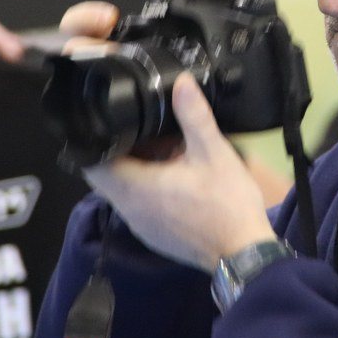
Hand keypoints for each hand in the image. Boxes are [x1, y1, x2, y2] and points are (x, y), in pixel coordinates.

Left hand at [60, 0, 276, 270]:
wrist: (244, 254)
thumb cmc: (227, 204)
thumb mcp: (214, 152)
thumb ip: (194, 116)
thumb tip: (182, 83)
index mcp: (135, 188)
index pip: (93, 164)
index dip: (96, 139)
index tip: (109, 120)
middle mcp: (130, 210)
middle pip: (107, 175)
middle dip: (120, 150)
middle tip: (142, 128)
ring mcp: (141, 226)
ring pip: (124, 190)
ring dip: (136, 170)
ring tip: (162, 149)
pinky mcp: (155, 235)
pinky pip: (139, 205)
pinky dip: (148, 188)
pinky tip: (175, 176)